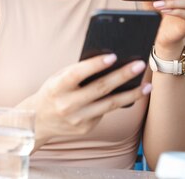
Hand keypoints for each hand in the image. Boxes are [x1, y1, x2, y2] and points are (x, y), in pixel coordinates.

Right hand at [28, 54, 151, 142]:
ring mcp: (77, 119)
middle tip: (139, 65)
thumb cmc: (52, 92)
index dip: (94, 65)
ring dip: (131, 94)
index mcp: (56, 88)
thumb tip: (108, 63)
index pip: (77, 74)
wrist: (38, 121)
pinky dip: (118, 102)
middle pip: (99, 88)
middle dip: (122, 76)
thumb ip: (77, 72)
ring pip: (109, 105)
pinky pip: (104, 112)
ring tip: (146, 86)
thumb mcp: (57, 79)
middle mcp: (67, 105)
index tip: (113, 56)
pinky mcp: (86, 128)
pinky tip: (130, 95)